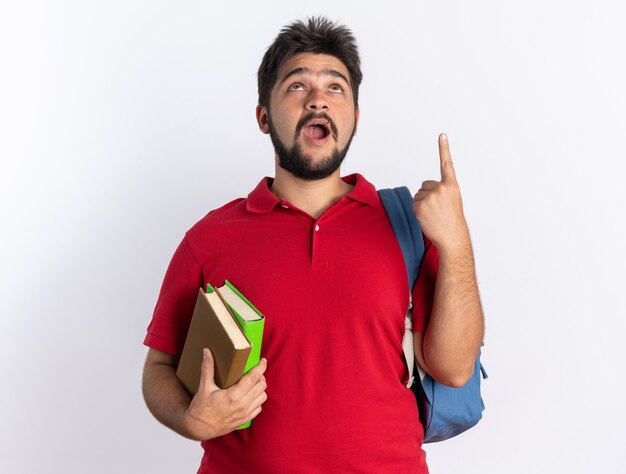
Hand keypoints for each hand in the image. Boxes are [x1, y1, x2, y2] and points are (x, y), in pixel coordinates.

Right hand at [183, 348, 267, 439]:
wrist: (199, 428)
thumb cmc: (201, 408)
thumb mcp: (204, 387)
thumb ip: (207, 368)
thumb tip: (207, 351)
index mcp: (233, 396)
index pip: (253, 378)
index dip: (261, 367)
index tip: (263, 360)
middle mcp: (242, 405)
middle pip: (261, 386)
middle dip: (261, 376)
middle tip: (255, 371)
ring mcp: (244, 414)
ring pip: (262, 397)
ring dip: (260, 388)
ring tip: (253, 383)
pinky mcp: (244, 420)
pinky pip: (259, 408)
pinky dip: (257, 400)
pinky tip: (250, 395)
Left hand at [413, 134, 469, 251]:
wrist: (452, 237)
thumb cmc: (452, 220)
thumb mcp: (453, 201)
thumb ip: (441, 191)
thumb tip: (423, 191)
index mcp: (451, 186)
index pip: (446, 164)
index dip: (444, 149)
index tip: (442, 135)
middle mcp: (441, 188)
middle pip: (425, 185)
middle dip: (428, 195)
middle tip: (438, 209)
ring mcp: (430, 196)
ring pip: (419, 195)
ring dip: (423, 204)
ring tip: (434, 214)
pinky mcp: (420, 205)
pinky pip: (414, 204)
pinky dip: (418, 211)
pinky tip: (428, 218)